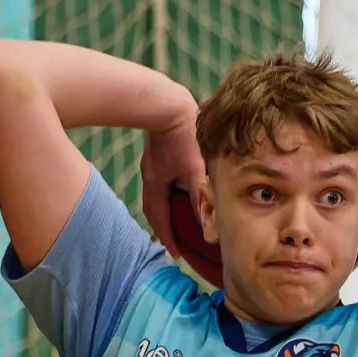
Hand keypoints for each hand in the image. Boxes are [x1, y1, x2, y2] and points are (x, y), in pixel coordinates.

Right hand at [141, 114, 206, 258]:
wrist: (165, 102)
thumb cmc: (181, 132)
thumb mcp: (194, 167)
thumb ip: (199, 196)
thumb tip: (207, 227)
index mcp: (156, 183)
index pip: (160, 219)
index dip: (168, 237)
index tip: (175, 254)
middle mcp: (150, 177)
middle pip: (152, 210)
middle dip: (162, 227)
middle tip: (174, 241)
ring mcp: (152, 164)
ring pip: (155, 195)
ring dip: (164, 210)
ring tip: (176, 219)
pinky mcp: (157, 153)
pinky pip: (159, 182)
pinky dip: (167, 193)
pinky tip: (178, 189)